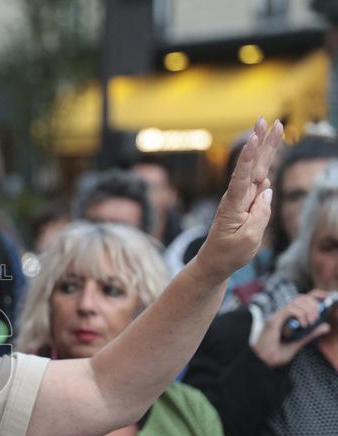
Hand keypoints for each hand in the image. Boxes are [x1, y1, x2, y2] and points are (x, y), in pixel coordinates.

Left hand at [196, 118, 284, 282]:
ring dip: (266, 147)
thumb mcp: (248, 238)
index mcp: (234, 205)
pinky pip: (259, 181)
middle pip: (253, 165)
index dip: (249, 157)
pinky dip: (266, 164)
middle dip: (262, 142)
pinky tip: (269, 151)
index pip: (242, 177)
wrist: (215, 262)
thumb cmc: (229, 253)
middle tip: (267, 120)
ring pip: (258, 168)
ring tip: (273, 126)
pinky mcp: (247, 202)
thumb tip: (267, 191)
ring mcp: (242, 198)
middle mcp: (237, 197)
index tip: (254, 138)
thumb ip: (260, 214)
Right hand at [252, 290, 331, 366]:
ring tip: (309, 323)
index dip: (316, 295)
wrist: (262, 361)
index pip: (303, 299)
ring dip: (308, 310)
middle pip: (302, 297)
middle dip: (314, 305)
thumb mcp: (298, 342)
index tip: (326, 297)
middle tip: (315, 320)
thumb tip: (326, 326)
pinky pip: (290, 309)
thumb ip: (311, 334)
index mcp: (288, 317)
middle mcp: (283, 314)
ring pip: (297, 301)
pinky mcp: (274, 320)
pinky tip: (302, 325)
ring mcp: (278, 316)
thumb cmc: (276, 353)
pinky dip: (300, 314)